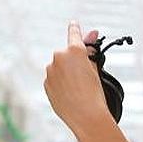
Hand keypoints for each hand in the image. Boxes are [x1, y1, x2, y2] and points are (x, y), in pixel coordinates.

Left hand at [44, 23, 109, 137]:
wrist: (87, 117)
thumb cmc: (95, 94)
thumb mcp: (96, 70)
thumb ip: (91, 52)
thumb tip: (92, 34)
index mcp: (74, 50)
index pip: (74, 33)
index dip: (75, 28)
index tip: (74, 24)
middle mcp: (59, 56)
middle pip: (66, 54)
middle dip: (73, 61)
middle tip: (85, 75)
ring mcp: (50, 71)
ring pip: (59, 68)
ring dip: (66, 74)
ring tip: (78, 90)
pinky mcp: (46, 84)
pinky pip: (54, 80)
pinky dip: (61, 84)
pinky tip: (70, 95)